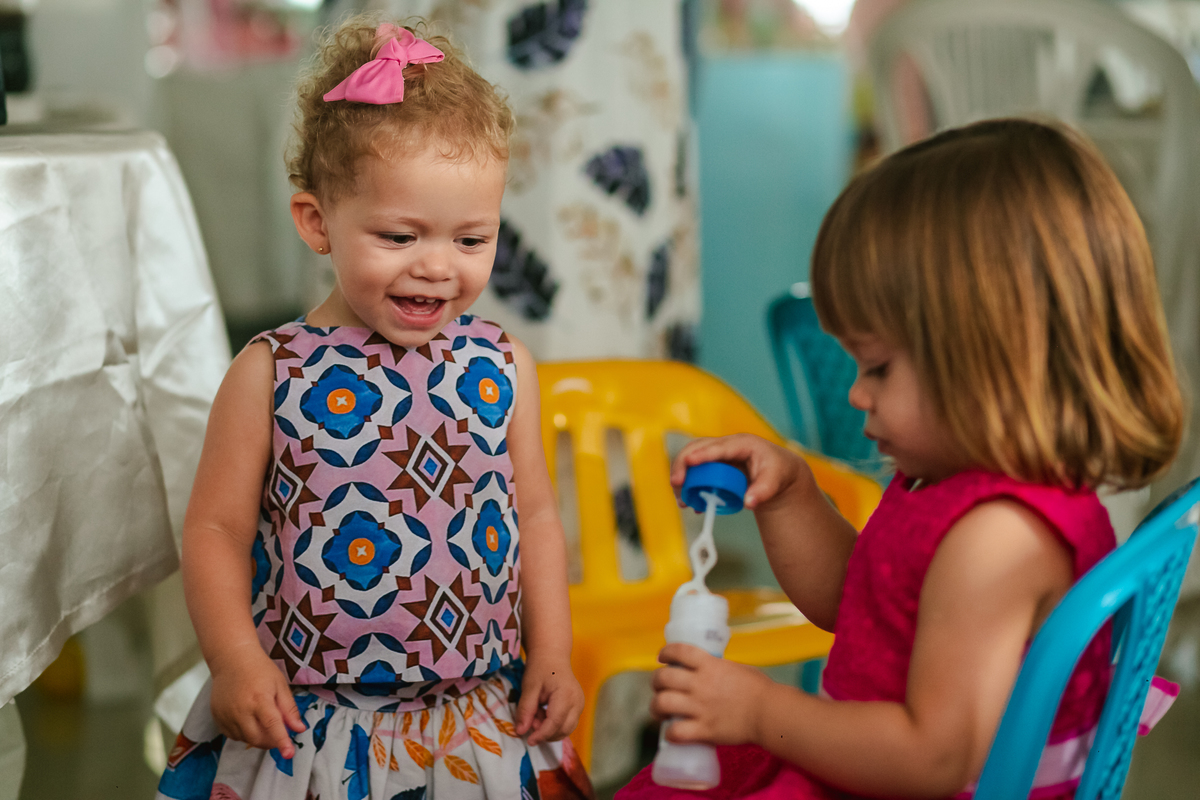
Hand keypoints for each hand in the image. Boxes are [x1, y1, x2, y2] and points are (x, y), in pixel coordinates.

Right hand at [209, 646, 305, 757]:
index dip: (282, 741)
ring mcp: (226, 715)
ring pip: (245, 739)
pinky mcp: (217, 717)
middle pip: (257, 739)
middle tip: (278, 733)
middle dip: (271, 742)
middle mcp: (240, 709)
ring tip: (262, 721)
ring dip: (258, 738)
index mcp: (259, 699)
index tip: (289, 754)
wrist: (232, 659)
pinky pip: (232, 735)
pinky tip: (249, 721)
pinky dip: (244, 734)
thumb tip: (299, 729)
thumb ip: (289, 709)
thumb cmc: (260, 670)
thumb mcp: (280, 685)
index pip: (272, 725)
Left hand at [515, 655, 583, 745]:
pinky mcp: (578, 707)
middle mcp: (577, 702)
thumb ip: (525, 710)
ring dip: (549, 730)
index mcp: (566, 695)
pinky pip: (567, 723)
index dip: (541, 735)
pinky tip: (543, 713)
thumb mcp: (529, 687)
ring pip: (566, 729)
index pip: (555, 723)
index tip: (529, 740)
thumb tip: (520, 732)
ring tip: (536, 715)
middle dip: (545, 733)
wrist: (552, 655)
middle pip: (563, 730)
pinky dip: (554, 725)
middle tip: (530, 721)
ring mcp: (580, 705)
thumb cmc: (540, 668)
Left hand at [651, 643, 773, 745]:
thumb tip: (708, 670)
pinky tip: (671, 733)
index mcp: (709, 665)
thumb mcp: (735, 669)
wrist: (769, 713)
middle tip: (659, 687)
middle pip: (663, 677)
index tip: (662, 657)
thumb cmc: (759, 690)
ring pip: (662, 703)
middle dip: (656, 682)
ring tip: (659, 710)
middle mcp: (700, 684)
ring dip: (656, 707)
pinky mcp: (704, 730)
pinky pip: (675, 732)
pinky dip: (669, 734)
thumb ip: (718, 669)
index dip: (665, 652)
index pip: (678, 651)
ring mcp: (700, 707)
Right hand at [670, 435, 805, 511]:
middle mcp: (727, 445)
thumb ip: (763, 492)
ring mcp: (718, 453)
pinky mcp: (713, 464)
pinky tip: (690, 503)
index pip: (719, 447)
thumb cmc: (777, 473)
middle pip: (697, 447)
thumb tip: (748, 503)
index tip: (689, 461)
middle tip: (676, 483)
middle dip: (683, 463)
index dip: (703, 454)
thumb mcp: (775, 482)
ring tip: (682, 499)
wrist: (778, 472)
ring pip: (692, 458)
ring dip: (683, 476)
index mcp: (743, 443)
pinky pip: (696, 471)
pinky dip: (689, 485)